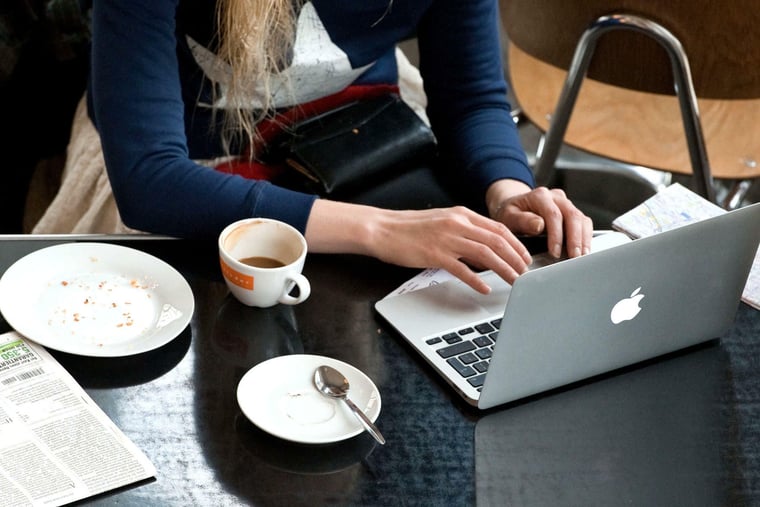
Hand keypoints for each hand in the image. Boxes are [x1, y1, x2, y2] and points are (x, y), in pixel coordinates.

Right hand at [305, 200, 532, 293]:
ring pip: (485, 254)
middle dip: (515, 258)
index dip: (516, 244)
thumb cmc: (409, 228)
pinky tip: (484, 288)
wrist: (382, 229)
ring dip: (503, 269)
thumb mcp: (442, 222)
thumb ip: (464, 233)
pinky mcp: (434, 254)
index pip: (498, 228)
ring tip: (514, 281)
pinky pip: (461, 268)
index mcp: (461, 215)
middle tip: (526, 273)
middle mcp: (457, 223)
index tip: (525, 258)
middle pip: (497, 241)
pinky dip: (476, 279)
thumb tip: (484, 250)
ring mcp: (446, 238)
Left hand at [486, 179, 592, 258]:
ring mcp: (566, 204)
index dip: (556, 235)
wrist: (515, 208)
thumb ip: (522, 220)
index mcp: (540, 196)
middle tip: (574, 256)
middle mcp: (556, 197)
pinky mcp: (571, 213)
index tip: (555, 252)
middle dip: (575, 238)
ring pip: (581, 219)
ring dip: (583, 238)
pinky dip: (585, 237)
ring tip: (581, 256)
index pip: (553, 214)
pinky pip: (584, 223)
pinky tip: (583, 250)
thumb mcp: (509, 217)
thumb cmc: (511, 214)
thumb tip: (539, 225)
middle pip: (572, 215)